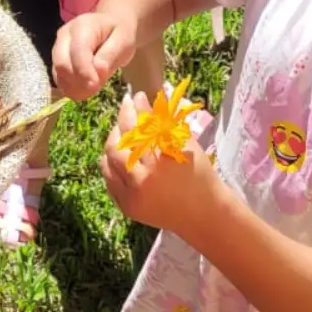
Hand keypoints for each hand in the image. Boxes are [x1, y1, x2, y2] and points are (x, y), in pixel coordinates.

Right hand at [51, 12, 136, 99]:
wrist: (113, 24)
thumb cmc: (120, 33)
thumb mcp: (123, 42)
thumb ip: (109, 56)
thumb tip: (98, 71)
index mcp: (83, 26)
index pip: (77, 52)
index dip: (85, 72)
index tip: (96, 87)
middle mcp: (65, 34)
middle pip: (61, 64)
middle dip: (77, 82)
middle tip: (95, 89)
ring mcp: (58, 46)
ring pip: (58, 73)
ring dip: (73, 87)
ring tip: (92, 89)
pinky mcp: (57, 58)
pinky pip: (58, 77)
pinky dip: (70, 87)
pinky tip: (84, 89)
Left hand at [99, 93, 222, 235]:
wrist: (204, 214)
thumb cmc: (200, 176)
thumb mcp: (186, 145)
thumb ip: (164, 123)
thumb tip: (145, 101)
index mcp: (158, 164)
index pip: (137, 129)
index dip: (134, 110)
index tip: (136, 97)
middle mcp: (140, 181)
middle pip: (118, 144)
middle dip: (120, 122)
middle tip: (127, 110)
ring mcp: (131, 197)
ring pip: (108, 162)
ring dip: (113, 143)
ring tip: (123, 131)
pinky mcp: (126, 207)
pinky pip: (109, 180)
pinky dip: (111, 164)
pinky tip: (120, 154)